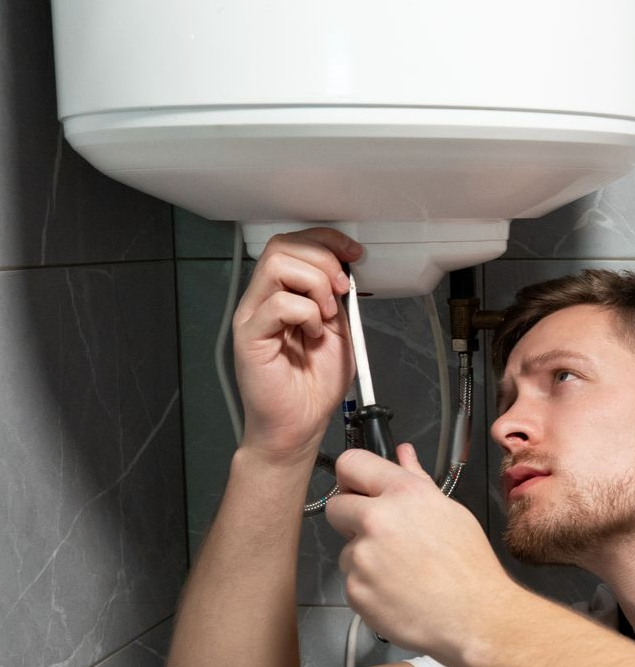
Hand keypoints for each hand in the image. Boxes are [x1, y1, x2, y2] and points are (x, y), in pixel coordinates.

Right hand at [232, 227, 361, 463]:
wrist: (298, 426)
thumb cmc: (313, 386)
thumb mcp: (338, 332)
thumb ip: (336, 299)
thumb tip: (343, 270)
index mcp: (282, 294)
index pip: (293, 244)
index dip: (326, 240)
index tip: (352, 253)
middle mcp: (263, 300)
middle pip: (283, 246)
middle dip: (323, 260)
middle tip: (341, 291)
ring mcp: (253, 316)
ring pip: (278, 265)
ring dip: (315, 284)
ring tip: (326, 315)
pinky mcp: (250, 337)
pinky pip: (277, 304)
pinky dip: (306, 313)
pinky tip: (313, 334)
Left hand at [325, 444, 516, 663]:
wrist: (474, 618)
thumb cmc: (468, 567)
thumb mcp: (449, 511)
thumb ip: (416, 479)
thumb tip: (403, 455)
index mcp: (403, 493)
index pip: (350, 463)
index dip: (351, 477)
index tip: (357, 489)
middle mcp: (377, 520)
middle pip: (335, 506)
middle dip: (351, 518)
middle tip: (381, 535)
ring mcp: (362, 557)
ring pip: (345, 548)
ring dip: (363, 557)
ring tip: (400, 570)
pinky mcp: (355, 590)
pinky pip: (351, 581)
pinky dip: (368, 586)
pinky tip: (397, 590)